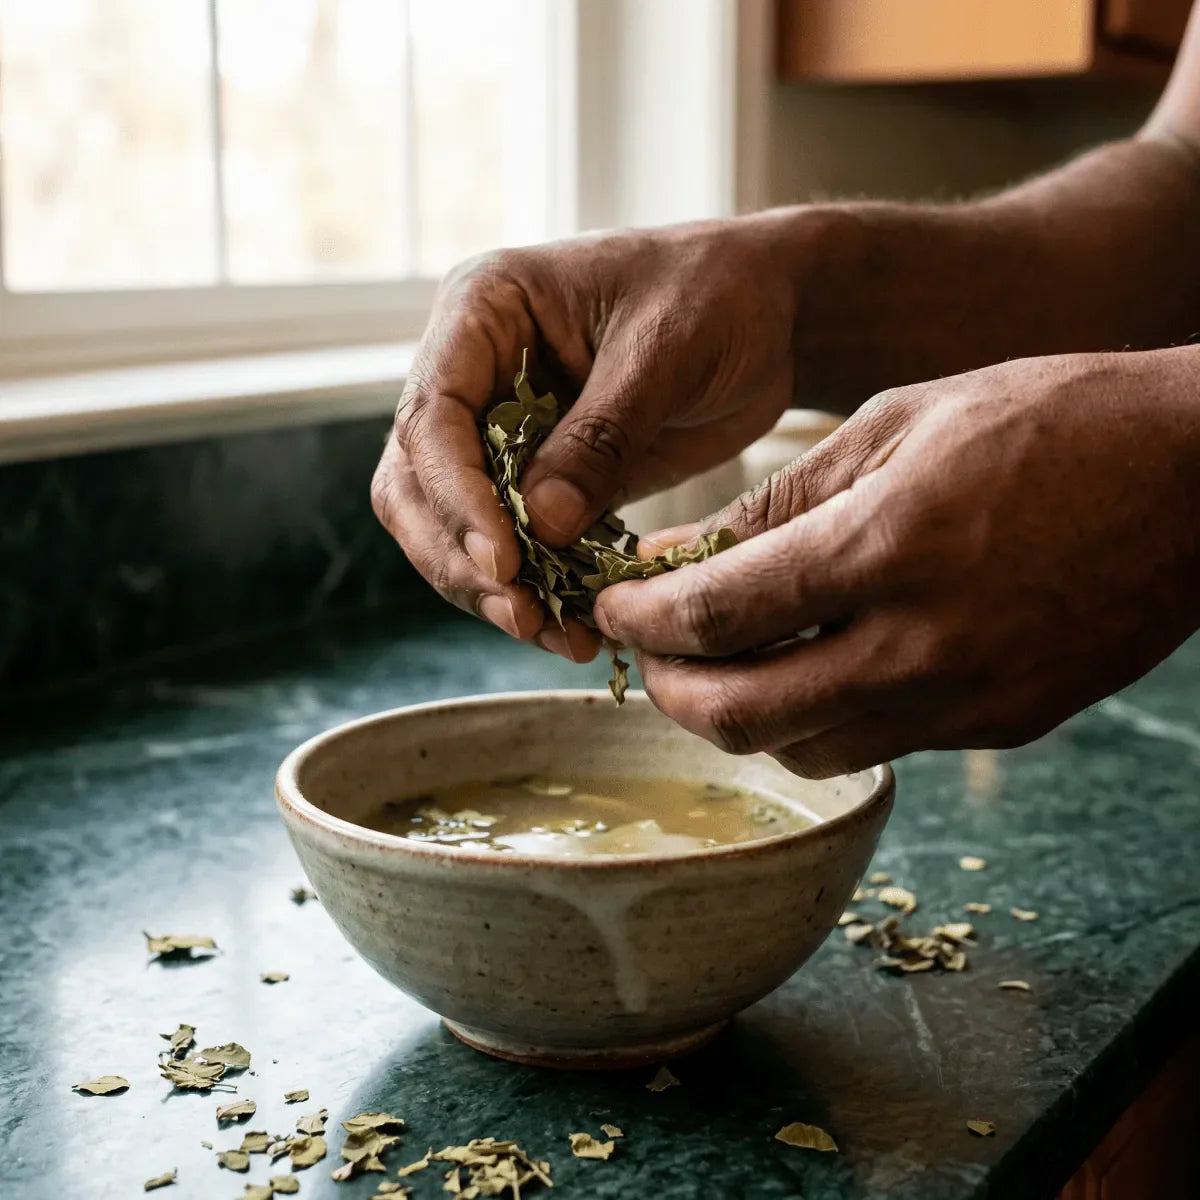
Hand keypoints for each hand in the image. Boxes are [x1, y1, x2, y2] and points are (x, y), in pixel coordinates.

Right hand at [370, 218, 800, 660]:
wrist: (769, 314)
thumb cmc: (718, 295)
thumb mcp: (664, 351)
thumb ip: (600, 437)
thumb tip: (543, 527)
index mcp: (483, 312)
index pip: (431, 417)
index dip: (456, 497)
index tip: (505, 561)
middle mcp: (475, 374)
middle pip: (419, 484)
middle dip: (461, 557)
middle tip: (525, 614)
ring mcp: (504, 432)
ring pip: (454, 527)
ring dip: (494, 590)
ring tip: (558, 635)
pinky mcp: (545, 481)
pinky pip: (518, 546)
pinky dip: (538, 591)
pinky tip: (577, 628)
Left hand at [593, 349, 1199, 776]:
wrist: (1197, 476)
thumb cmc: (1045, 420)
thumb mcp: (894, 425)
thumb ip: (775, 502)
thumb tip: (675, 555)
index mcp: (884, 547)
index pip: (714, 617)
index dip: (640, 619)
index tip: (609, 604)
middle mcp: (921, 644)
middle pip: (741, 716)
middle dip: (670, 689)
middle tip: (648, 650)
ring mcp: (967, 699)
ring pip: (803, 749)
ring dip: (737, 715)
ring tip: (719, 661)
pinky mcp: (1003, 724)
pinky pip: (875, 745)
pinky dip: (816, 719)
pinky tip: (809, 667)